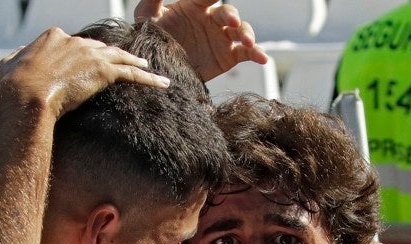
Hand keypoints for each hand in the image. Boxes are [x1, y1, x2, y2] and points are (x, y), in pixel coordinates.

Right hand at [0, 28, 169, 117]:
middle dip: (112, 57)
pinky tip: (161, 83)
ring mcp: (91, 54)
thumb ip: (15, 59)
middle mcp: (75, 41)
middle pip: (100, 48)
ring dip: (136, 63)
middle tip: (124, 63)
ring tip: (148, 67)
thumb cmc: (14, 85)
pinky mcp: (104, 71)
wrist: (26, 94)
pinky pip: (132, 74)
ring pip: (120, 58)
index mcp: (53, 37)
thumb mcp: (8, 66)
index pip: (75, 44)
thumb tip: (14, 60)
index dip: (83, 55)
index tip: (88, 64)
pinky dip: (149, 79)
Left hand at [133, 0, 268, 80]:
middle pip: (228, 13)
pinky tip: (263, 58)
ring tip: (247, 41)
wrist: (158, 70)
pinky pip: (246, 53)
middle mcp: (211, 20)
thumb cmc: (151, 38)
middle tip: (231, 21)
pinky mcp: (228, 57)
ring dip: (247, 33)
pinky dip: (257, 54)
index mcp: (194, 6)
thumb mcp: (147, 17)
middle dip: (232, 15)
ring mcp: (221, 38)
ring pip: (241, 30)